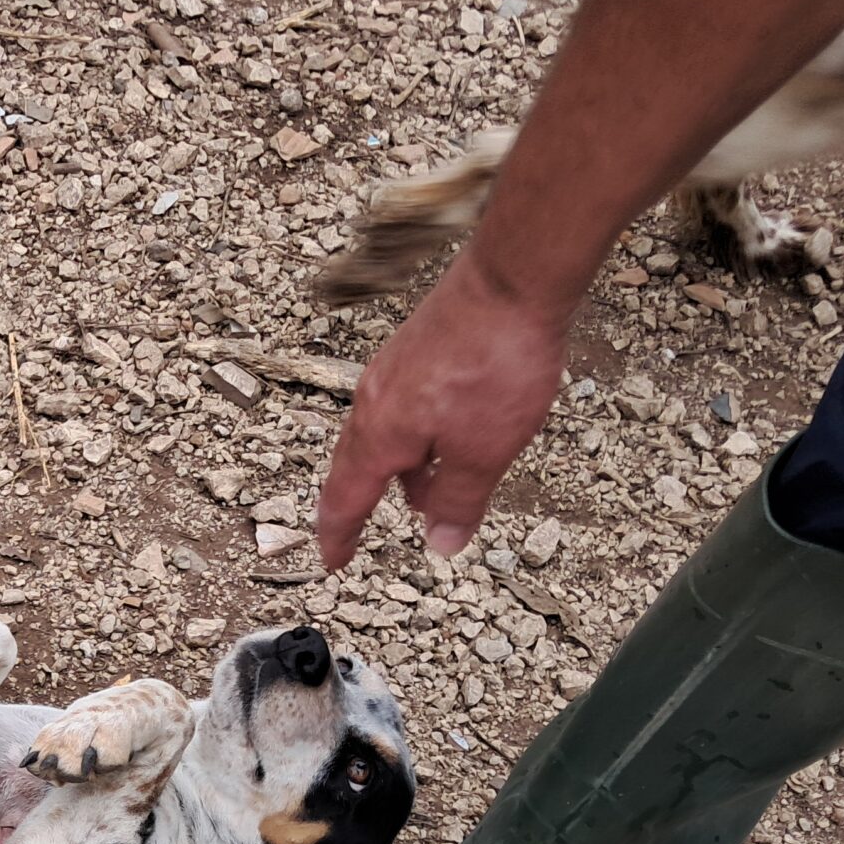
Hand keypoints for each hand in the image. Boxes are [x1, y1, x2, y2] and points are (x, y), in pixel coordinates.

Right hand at [313, 246, 570, 568]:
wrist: (511, 281)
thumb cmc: (495, 362)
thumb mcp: (484, 451)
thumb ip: (459, 501)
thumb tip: (440, 544)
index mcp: (381, 435)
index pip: (346, 500)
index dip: (339, 536)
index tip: (333, 561)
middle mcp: (374, 404)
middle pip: (356, 468)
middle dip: (361, 504)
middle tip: (356, 533)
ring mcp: (391, 374)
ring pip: (382, 438)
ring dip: (397, 471)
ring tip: (425, 491)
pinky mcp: (414, 354)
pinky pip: (400, 410)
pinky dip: (413, 439)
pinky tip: (445, 437)